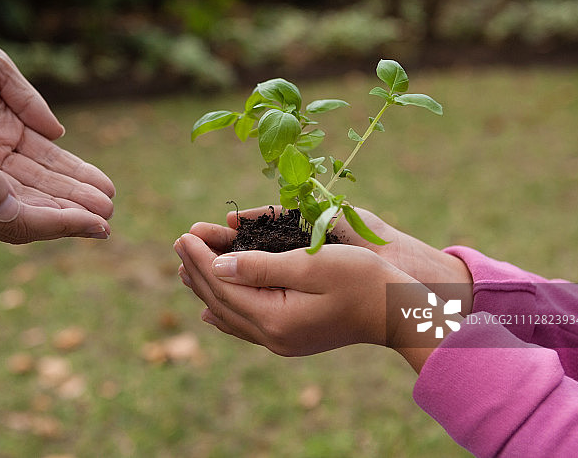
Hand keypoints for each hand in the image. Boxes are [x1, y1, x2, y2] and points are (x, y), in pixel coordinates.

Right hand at [0, 41, 109, 242]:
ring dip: (59, 201)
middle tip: (110, 221)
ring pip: (20, 200)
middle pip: (23, 216)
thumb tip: (13, 210)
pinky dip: (39, 185)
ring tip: (99, 203)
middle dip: (68, 216)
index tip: (100, 225)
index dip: (62, 223)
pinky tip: (64, 183)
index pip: (17, 221)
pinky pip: (8, 184)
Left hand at [174, 223, 444, 370]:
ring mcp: (281, 341)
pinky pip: (245, 324)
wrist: (398, 312)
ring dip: (207, 287)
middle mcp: (272, 337)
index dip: (200, 259)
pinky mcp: (290, 338)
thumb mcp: (312, 265)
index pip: (223, 286)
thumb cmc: (362, 280)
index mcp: (275, 319)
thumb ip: (261, 267)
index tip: (183, 235)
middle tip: (179, 241)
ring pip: (230, 313)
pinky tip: (211, 305)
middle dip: (197, 270)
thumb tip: (217, 267)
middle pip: (220, 301)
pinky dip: (225, 307)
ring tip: (186, 265)